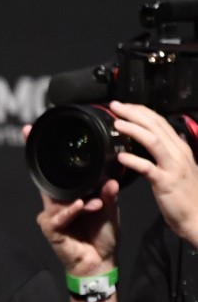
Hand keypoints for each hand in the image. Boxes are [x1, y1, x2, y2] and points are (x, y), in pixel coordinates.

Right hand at [25, 125, 119, 275]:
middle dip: (40, 160)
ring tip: (93, 201)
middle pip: (45, 180)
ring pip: (57, 199)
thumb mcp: (109, 209)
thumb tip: (110, 179)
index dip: (45, 152)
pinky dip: (71, 211)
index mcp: (70, 196)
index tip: (31, 131)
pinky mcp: (51, 231)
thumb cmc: (102, 236)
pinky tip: (81, 207)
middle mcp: (57, 204)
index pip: (56, 171)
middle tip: (29, 136)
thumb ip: (108, 194)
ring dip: (76, 199)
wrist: (100, 263)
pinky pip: (58, 217)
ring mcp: (51, 217)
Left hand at [111, 101, 197, 246]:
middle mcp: (178, 153)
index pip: (160, 122)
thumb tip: (161, 140)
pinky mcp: (165, 182)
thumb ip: (169, 153)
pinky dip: (134, 160)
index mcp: (180, 148)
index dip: (142, 112)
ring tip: (117, 124)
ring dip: (134, 130)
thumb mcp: (179, 168)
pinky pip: (148, 168)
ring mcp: (173, 166)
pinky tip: (120, 156)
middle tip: (115, 106)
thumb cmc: (186, 194)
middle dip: (134, 113)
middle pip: (155, 126)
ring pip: (153, 141)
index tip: (124, 107)